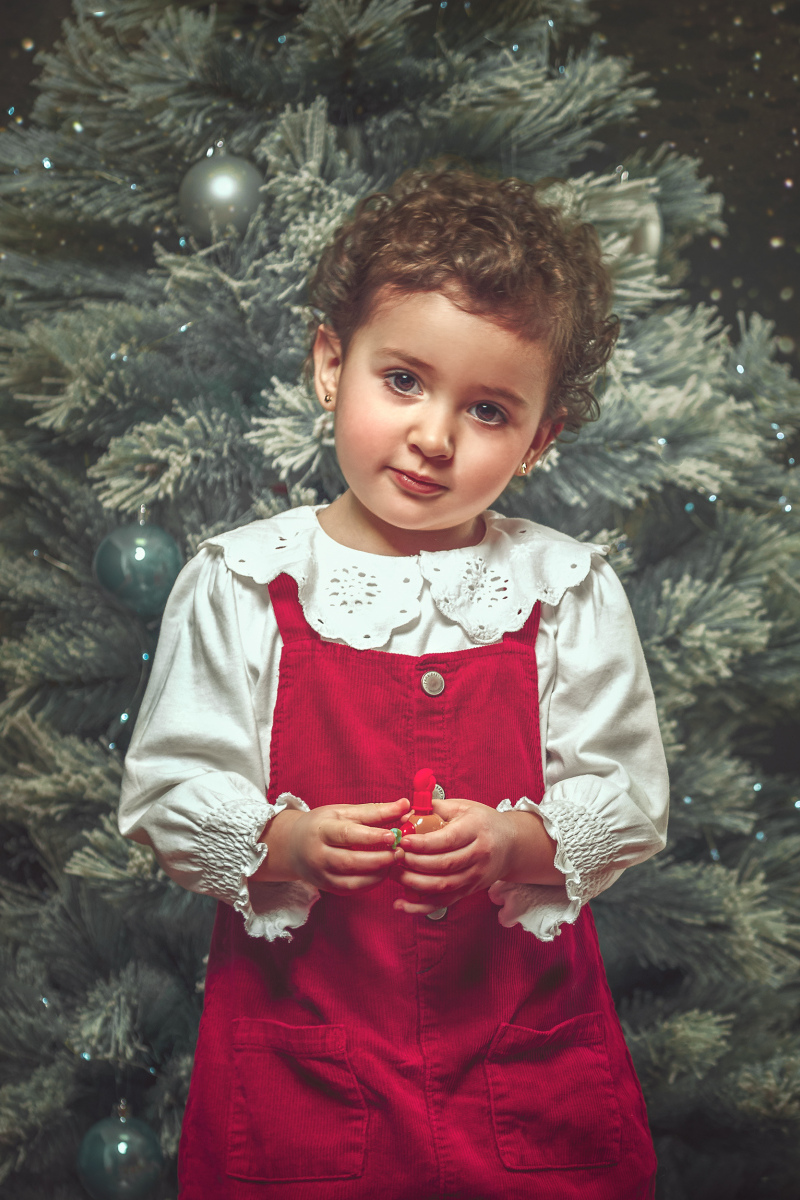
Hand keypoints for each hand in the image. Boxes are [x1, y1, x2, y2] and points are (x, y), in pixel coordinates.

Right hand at [271, 798, 410, 893]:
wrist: (292, 846)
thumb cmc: (323, 824)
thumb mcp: (343, 811)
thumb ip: (375, 811)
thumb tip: (405, 805)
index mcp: (322, 829)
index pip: (347, 834)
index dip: (371, 836)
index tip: (393, 836)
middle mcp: (318, 854)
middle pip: (349, 861)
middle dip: (378, 858)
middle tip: (400, 852)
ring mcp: (321, 874)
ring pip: (351, 881)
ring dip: (377, 873)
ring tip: (394, 862)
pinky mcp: (327, 888)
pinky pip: (352, 890)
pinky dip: (370, 883)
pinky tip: (383, 872)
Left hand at [391, 796, 518, 914]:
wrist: (511, 844)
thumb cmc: (482, 822)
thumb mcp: (462, 807)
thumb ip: (434, 809)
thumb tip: (405, 817)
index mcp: (476, 830)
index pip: (448, 840)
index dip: (423, 843)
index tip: (403, 841)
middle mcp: (479, 855)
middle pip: (444, 865)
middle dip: (415, 863)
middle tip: (394, 856)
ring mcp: (476, 876)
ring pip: (443, 886)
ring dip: (415, 883)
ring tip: (394, 875)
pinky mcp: (470, 891)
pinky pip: (444, 902)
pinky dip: (421, 906)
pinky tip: (402, 904)